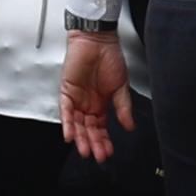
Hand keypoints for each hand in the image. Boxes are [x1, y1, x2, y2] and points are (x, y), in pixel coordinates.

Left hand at [61, 30, 125, 163]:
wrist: (98, 40)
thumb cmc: (109, 57)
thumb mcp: (120, 86)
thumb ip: (123, 107)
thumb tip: (130, 125)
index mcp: (100, 104)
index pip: (100, 128)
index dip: (104, 141)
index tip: (108, 152)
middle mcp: (87, 104)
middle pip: (88, 129)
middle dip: (93, 143)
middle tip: (98, 155)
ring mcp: (76, 98)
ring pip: (76, 124)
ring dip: (80, 138)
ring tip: (85, 150)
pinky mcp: (67, 91)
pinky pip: (65, 111)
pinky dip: (67, 124)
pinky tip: (69, 136)